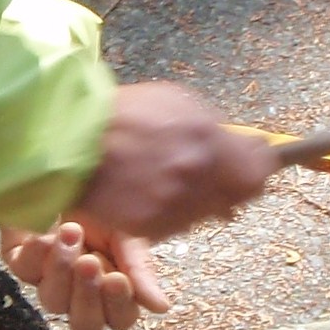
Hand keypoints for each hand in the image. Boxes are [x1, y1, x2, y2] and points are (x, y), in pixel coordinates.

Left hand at [0, 219, 170, 329]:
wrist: (76, 174)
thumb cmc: (109, 206)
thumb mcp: (130, 233)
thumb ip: (141, 271)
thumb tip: (162, 307)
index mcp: (113, 294)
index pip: (120, 319)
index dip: (118, 305)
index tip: (117, 278)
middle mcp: (80, 296)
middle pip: (85, 325)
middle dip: (87, 295)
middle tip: (90, 262)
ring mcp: (49, 282)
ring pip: (53, 301)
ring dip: (62, 270)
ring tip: (71, 234)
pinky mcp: (21, 263)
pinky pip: (26, 270)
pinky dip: (36, 255)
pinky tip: (46, 236)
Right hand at [72, 83, 278, 242]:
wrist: (68, 143)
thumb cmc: (121, 115)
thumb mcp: (175, 102)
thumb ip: (214, 126)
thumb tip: (245, 144)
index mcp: (206, 139)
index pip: (261, 168)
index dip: (260, 166)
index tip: (255, 163)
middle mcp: (196, 176)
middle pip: (241, 195)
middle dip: (234, 185)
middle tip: (214, 174)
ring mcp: (175, 205)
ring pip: (210, 212)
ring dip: (201, 199)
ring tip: (171, 179)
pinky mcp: (153, 227)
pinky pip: (179, 225)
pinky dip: (172, 213)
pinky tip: (151, 192)